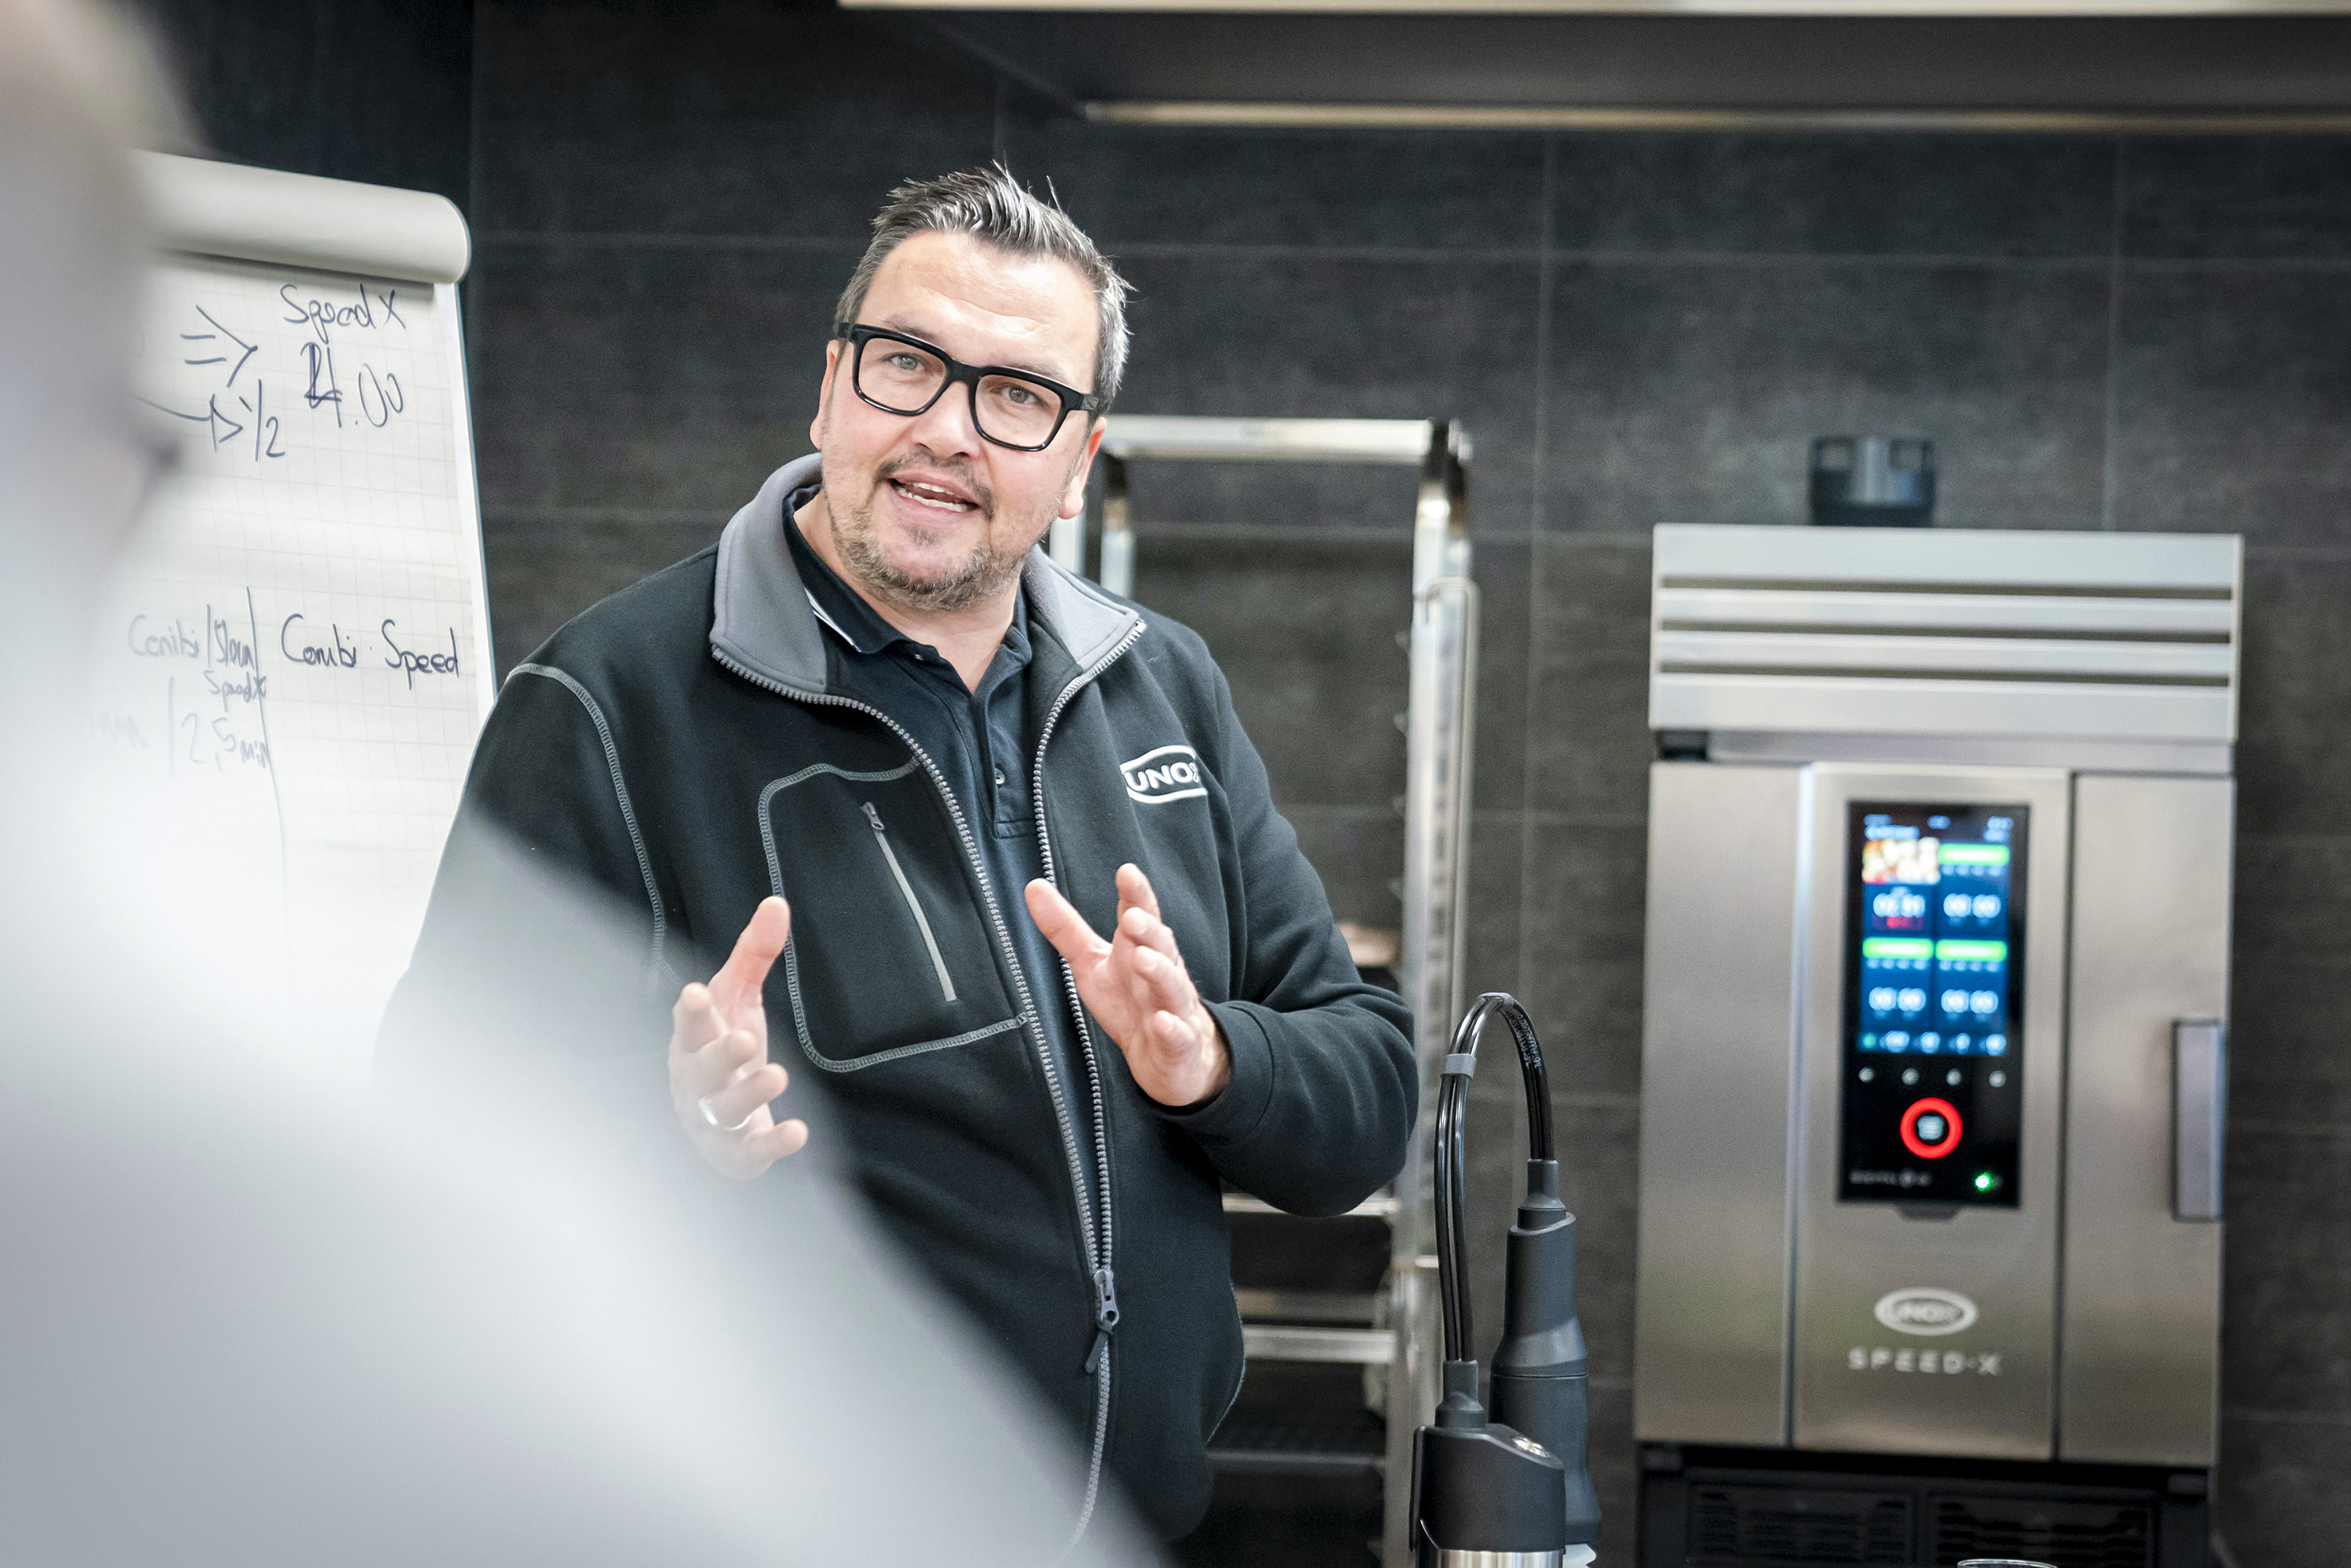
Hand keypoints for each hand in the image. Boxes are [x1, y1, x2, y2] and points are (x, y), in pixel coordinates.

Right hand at [668, 896, 808, 1178]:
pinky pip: (749, 1154)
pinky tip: (797, 1132)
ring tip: (779, 1076)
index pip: (688, 1025)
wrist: (716, 1122)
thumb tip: (777, 902)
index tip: (695, 993)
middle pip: (702, 1069)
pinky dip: (771, 1146)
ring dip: (749, 1094)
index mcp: (692, 1042)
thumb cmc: (723, 1048)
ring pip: (722, 1111)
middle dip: (720, 1054)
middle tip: (746, 1038)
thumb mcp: (737, 999)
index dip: (691, 1013)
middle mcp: (695, 1082)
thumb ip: (754, 953)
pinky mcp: (735, 1154)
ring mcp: (712, 1121)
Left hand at [1025, 864, 1229, 1108]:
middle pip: (1160, 947)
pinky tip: (1163, 1022)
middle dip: (1148, 931)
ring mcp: (1175, 1009)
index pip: (1142, 917)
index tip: (1126, 872)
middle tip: (1131, 917)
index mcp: (1142, 950)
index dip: (1136, 895)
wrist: (1171, 1057)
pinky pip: (1179, 1036)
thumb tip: (1033, 886)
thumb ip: (1065, 928)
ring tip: (1143, 959)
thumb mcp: (1092, 964)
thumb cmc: (1129, 1003)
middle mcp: (1163, 974)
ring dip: (1160, 972)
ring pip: (1172, 988)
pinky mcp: (1179, 1044)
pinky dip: (1173, 1029)